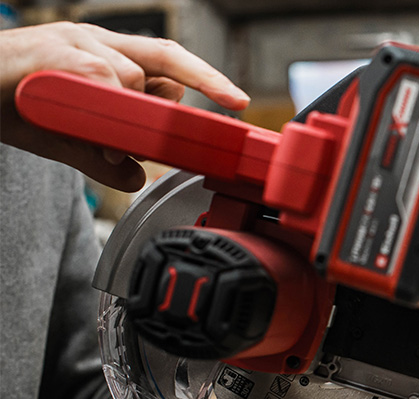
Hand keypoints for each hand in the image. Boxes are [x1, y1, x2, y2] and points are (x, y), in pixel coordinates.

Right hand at [0, 22, 248, 190]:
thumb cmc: (9, 101)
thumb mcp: (64, 137)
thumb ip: (100, 156)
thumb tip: (135, 177)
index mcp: (104, 55)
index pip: (168, 62)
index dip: (205, 81)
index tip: (237, 102)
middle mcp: (95, 41)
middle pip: (166, 55)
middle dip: (206, 79)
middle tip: (233, 102)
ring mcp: (72, 42)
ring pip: (130, 74)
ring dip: (129, 112)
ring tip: (103, 139)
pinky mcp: (49, 52)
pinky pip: (94, 74)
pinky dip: (102, 105)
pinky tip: (88, 128)